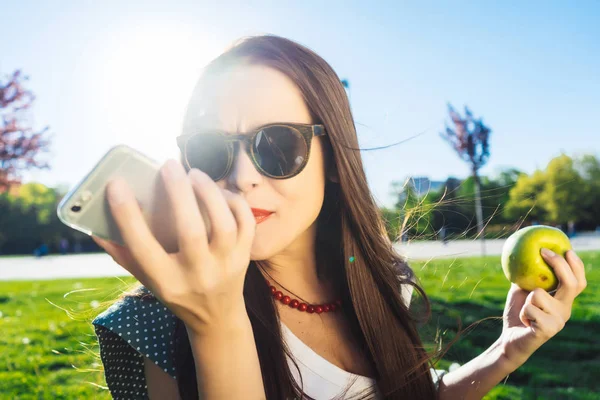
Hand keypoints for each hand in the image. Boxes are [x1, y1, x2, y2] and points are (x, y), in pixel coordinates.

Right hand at [93, 159, 255, 333]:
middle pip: (190, 231)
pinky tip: (217, 191)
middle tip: (168, 165)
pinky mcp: (245, 256)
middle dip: (178, 193)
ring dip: (208, 193)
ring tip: (194, 174)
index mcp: (167, 281)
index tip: (115, 184)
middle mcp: (198, 275)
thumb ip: (122, 253)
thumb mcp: (147, 279)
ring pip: (223, 224)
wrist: (217, 317)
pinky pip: (245, 222)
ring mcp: (226, 265)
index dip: (126, 215)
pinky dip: (233, 201)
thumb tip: (93, 225)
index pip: (142, 247)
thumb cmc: (176, 291)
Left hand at [500, 249, 586, 366]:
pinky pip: (530, 308)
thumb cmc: (517, 313)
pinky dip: (522, 311)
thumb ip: (528, 275)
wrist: (509, 339)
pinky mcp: (549, 330)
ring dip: (525, 297)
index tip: (567, 249)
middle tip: (543, 252)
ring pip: (539, 294)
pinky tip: (524, 321)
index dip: (576, 266)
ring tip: (525, 310)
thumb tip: (524, 251)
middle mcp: (565, 310)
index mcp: (563, 301)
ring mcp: (559, 321)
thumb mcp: (522, 290)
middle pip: (571, 284)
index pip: (578, 282)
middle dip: (559, 264)